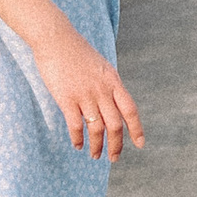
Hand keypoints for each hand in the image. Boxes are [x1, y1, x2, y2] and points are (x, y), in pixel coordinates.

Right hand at [33, 23, 144, 162]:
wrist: (55, 38)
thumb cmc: (77, 51)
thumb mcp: (101, 66)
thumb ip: (108, 85)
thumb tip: (113, 104)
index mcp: (113, 81)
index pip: (130, 110)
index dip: (137, 129)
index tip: (140, 144)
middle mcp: (102, 90)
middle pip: (115, 125)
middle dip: (116, 145)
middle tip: (113, 158)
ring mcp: (85, 95)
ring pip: (97, 129)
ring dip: (97, 146)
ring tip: (95, 155)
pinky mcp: (66, 98)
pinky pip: (76, 126)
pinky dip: (78, 139)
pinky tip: (77, 145)